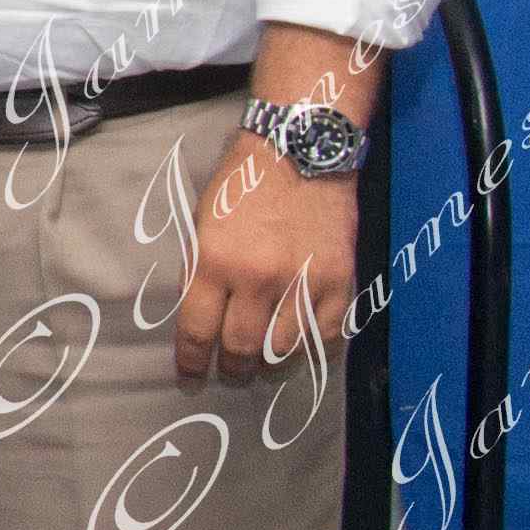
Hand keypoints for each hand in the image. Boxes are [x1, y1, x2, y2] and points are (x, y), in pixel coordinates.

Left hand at [177, 134, 355, 381]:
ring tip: (262, 364)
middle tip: (230, 372)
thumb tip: (199, 318)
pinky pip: (327, 337)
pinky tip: (298, 348)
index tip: (190, 378)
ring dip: (270, 362)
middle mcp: (258, 278)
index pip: (198, 330)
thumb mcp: (201, 223)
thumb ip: (199, 270)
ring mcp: (303, 283)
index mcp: (214, 261)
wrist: (299, 152)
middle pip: (242, 347)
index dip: (192, 362)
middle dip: (232, 367)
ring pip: (284, 350)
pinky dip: (311, 348)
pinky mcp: (340, 283)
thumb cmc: (241, 184)